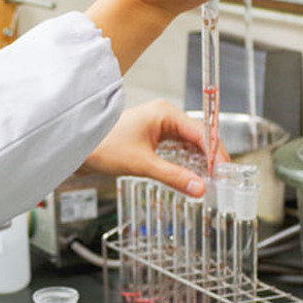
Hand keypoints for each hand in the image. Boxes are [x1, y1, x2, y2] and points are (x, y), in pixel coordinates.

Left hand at [81, 100, 229, 196]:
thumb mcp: (142, 164)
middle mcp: (165, 116)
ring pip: (190, 144)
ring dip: (200, 162)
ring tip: (210, 181)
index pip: (202, 132)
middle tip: (222, 180)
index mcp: (165, 113)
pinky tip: (193, 176)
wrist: (78, 147)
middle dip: (211, 158)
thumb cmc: (103, 146)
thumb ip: (173, 177)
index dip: (216, 153)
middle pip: (199, 137)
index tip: (224, 173)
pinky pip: (178, 148)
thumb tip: (199, 188)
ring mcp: (160, 126)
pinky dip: (187, 162)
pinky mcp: (153, 137)